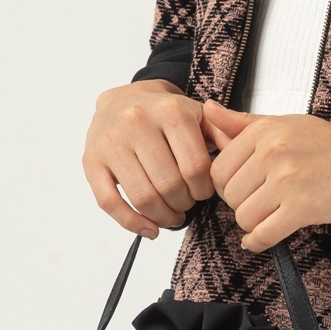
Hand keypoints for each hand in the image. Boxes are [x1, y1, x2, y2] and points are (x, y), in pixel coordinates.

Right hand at [83, 80, 214, 236]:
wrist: (123, 100)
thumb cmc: (165, 115)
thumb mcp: (199, 116)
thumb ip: (225, 133)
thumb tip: (238, 154)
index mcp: (170, 111)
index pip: (195, 168)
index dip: (204, 190)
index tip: (204, 192)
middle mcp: (137, 123)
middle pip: (169, 186)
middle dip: (184, 204)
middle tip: (187, 203)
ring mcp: (111, 142)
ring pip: (143, 197)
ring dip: (163, 216)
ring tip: (172, 215)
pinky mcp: (91, 161)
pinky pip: (109, 202)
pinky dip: (132, 223)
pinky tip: (149, 229)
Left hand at [202, 100, 330, 251]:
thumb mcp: (288, 125)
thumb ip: (244, 124)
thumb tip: (206, 111)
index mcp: (266, 129)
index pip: (218, 167)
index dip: (228, 184)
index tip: (246, 187)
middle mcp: (274, 151)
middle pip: (228, 194)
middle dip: (241, 204)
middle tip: (262, 203)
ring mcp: (288, 180)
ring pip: (243, 217)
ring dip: (253, 223)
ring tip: (271, 216)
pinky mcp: (304, 208)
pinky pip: (262, 235)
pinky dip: (258, 242)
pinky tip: (264, 238)